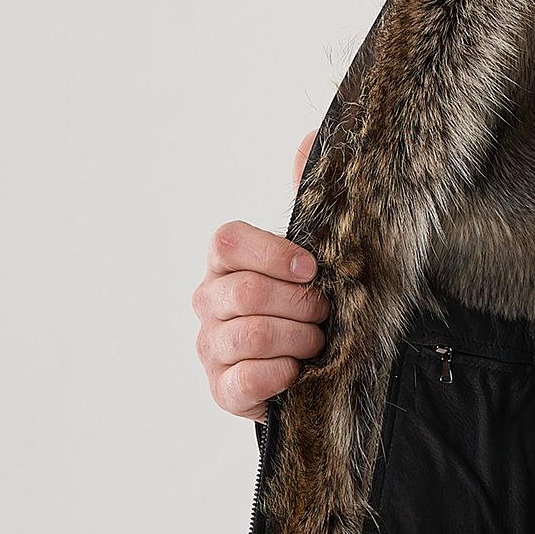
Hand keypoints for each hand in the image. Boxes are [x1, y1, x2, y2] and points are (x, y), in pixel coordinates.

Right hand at [192, 132, 326, 418]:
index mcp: (227, 262)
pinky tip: (298, 374)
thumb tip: (310, 143)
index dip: (272, 253)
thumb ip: (313, 196)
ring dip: (298, 340)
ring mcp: (211, 347)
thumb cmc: (314, 300)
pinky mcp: (222, 390)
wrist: (318, 364)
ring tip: (318, 342)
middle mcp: (208, 301)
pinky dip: (278, 376)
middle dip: (299, 305)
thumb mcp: (321, 250)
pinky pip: (243, 382)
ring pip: (250, 336)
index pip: (227, 242)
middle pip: (244, 293)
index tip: (313, 268)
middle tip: (326, 312)